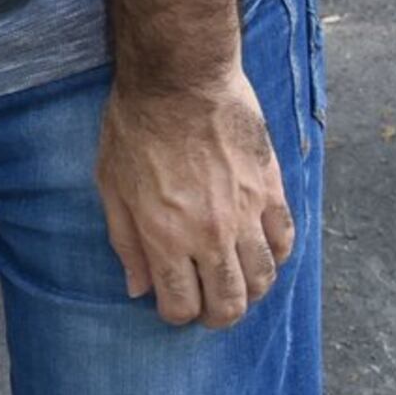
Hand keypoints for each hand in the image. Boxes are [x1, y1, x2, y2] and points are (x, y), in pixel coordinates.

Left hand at [98, 75, 294, 327]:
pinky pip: (285, 240)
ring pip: (264, 278)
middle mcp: (211, 234)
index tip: (172, 306)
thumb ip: (126, 242)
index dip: (176, 314)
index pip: (182, 305)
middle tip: (209, 307)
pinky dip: (276, 255)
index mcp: (165, 237)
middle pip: (229, 302)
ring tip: (236, 284)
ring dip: (250, 291)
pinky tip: (261, 251)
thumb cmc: (135, 128)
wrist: (180, 79)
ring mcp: (247, 213)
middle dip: (217, 314)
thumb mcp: (110, 186)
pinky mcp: (271, 189)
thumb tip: (139, 288)